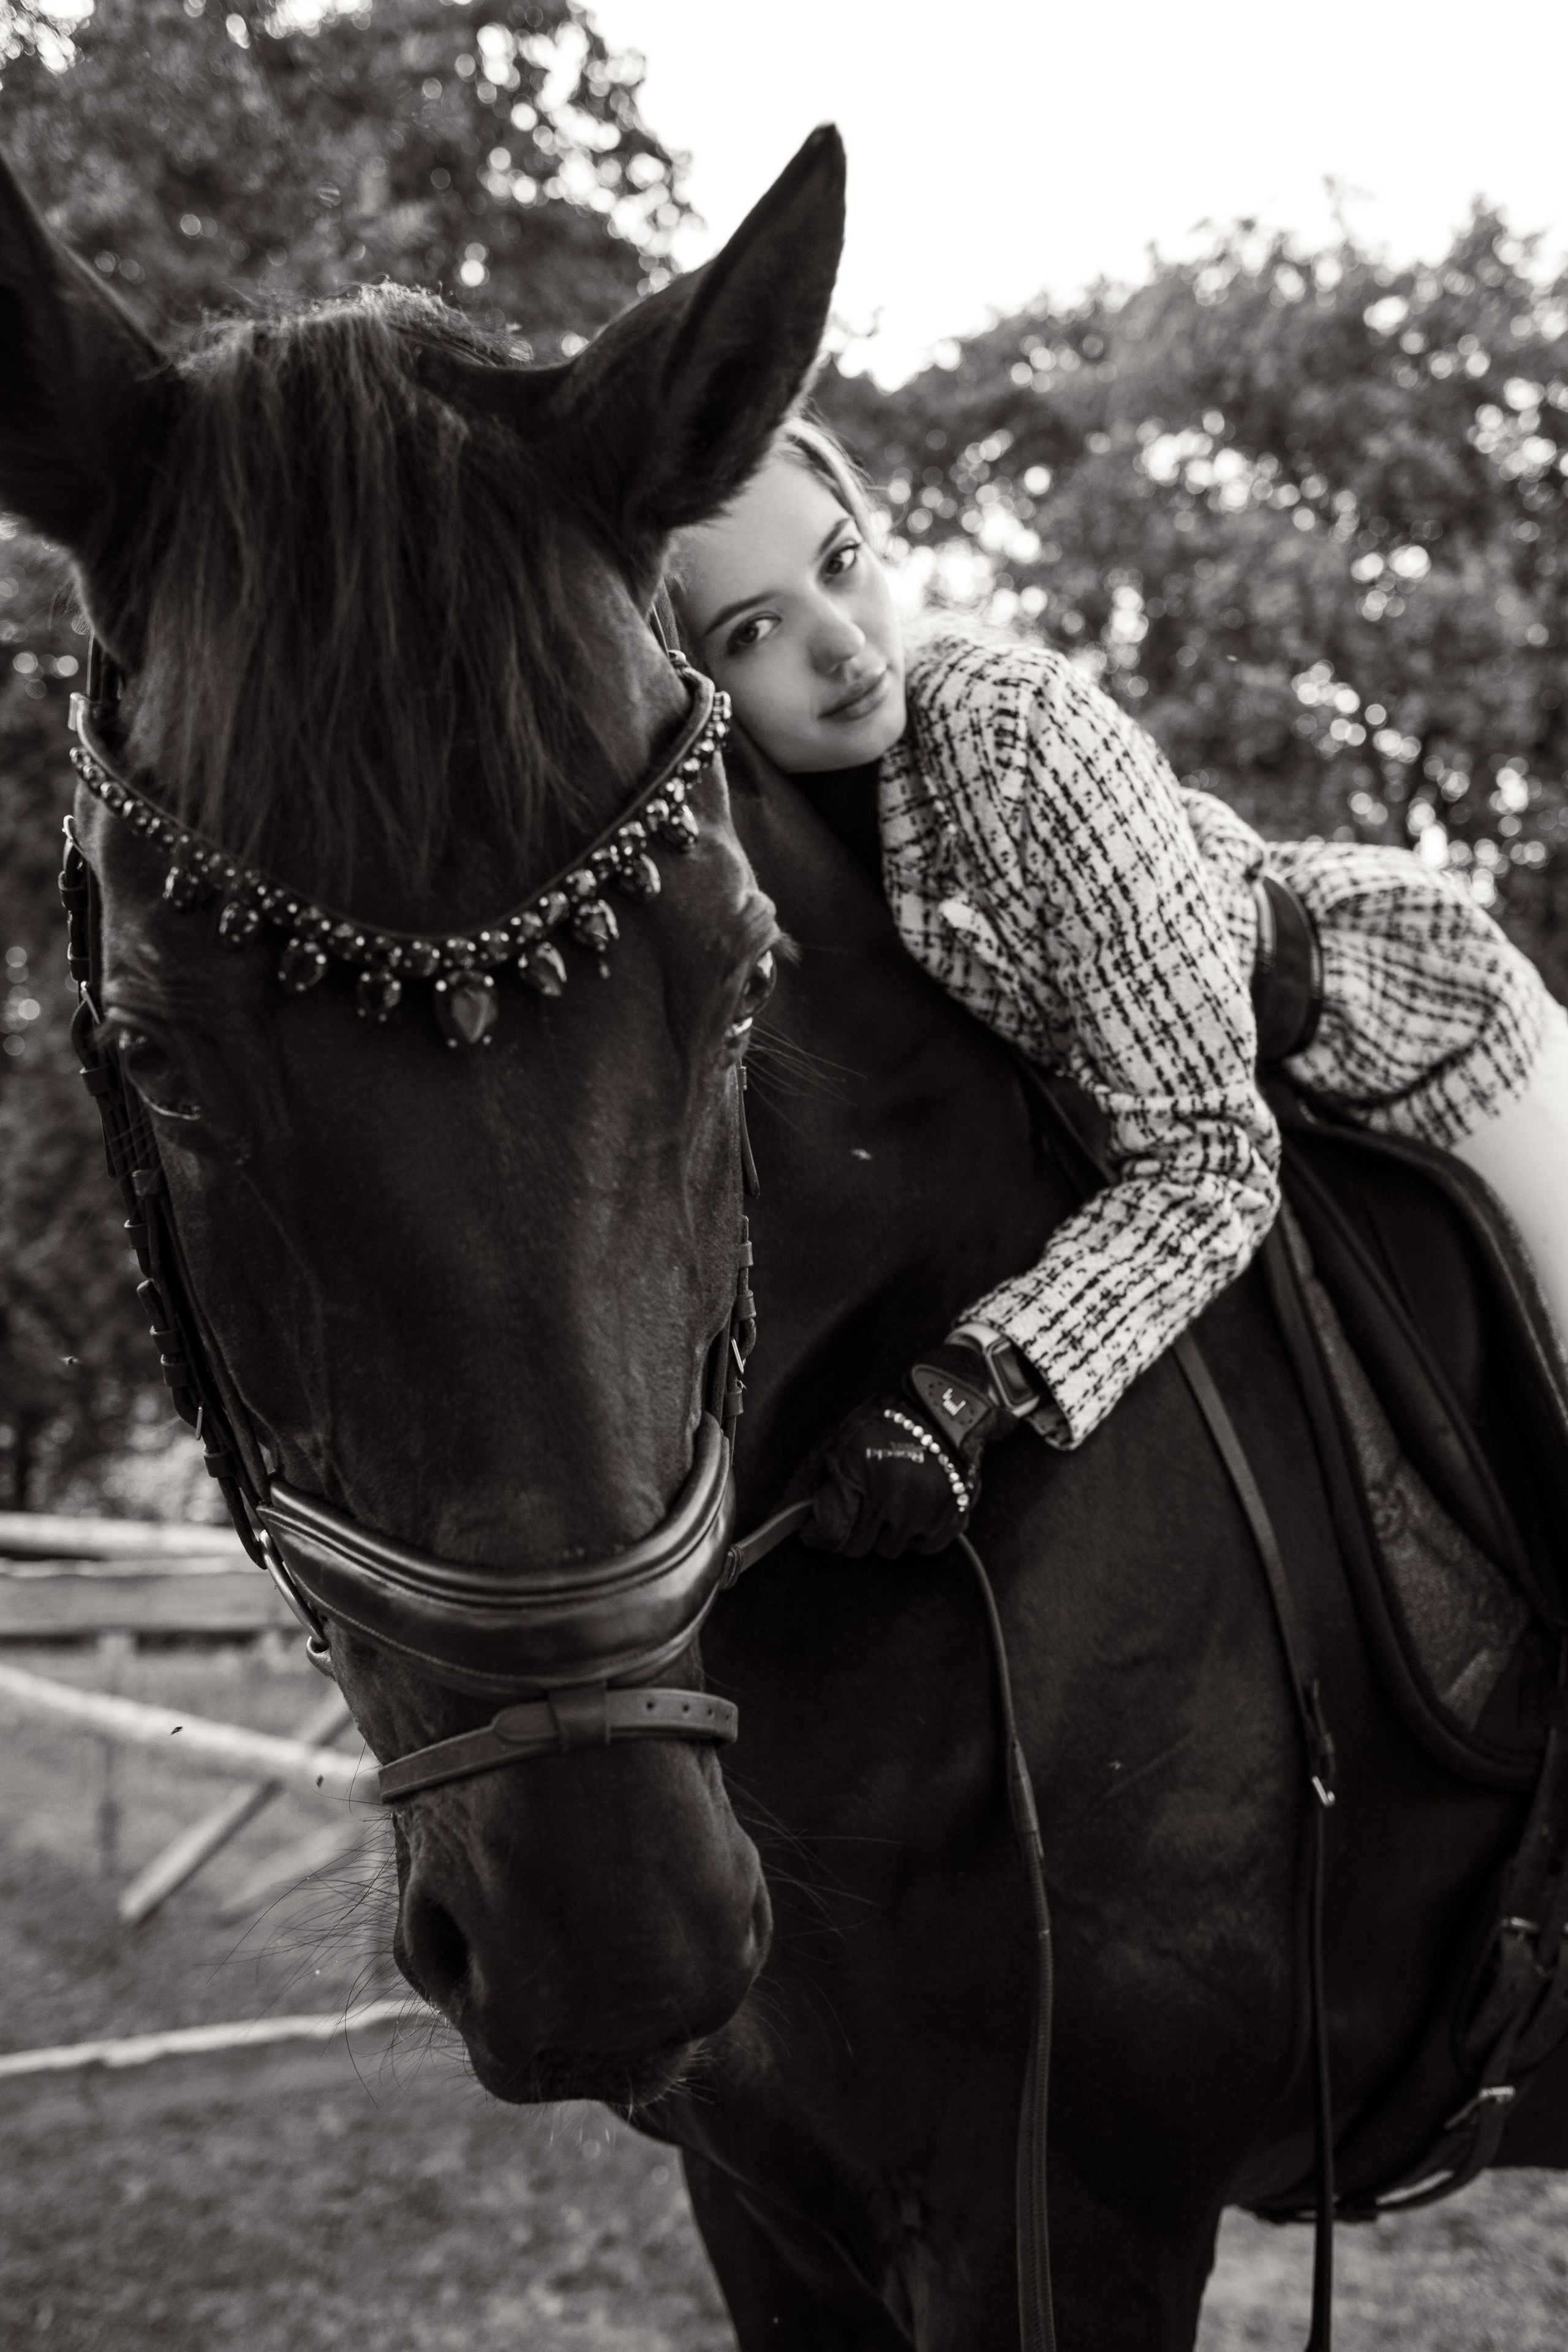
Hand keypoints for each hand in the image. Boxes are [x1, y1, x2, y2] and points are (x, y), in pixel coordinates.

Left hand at [804, 1334, 1040, 1560]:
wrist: (945, 1407)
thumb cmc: (888, 1420)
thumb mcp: (842, 1440)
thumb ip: (816, 1477)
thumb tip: (791, 1511)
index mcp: (860, 1475)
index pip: (828, 1531)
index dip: (817, 1533)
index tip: (815, 1529)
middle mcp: (893, 1500)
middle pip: (858, 1547)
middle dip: (854, 1528)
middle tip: (864, 1502)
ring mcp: (925, 1513)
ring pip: (889, 1550)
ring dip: (886, 1532)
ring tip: (893, 1499)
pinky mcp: (953, 1518)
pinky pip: (923, 1548)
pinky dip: (917, 1534)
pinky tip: (916, 1508)